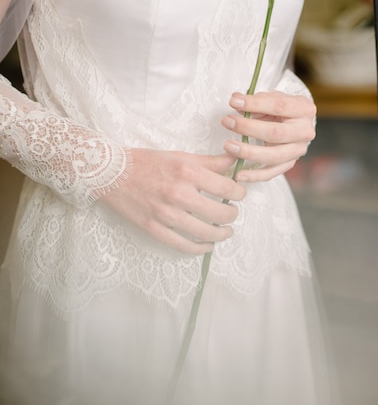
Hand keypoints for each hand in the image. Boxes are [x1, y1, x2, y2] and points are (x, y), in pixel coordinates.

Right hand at [100, 149, 245, 253]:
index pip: (226, 187)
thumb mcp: (180, 156)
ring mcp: (165, 214)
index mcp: (187, 172)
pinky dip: (200, 248)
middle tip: (232, 213)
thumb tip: (235, 161)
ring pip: (205, 232)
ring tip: (226, 231)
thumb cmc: (146, 162)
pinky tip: (207, 245)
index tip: (239, 194)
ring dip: (221, 234)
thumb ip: (210, 161)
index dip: (239, 193)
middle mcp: (178, 193)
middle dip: (232, 214)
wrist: (110, 173)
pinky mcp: (153, 229)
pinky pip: (183, 245)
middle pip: (220, 212)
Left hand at [221, 90, 315, 181]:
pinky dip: (254, 176)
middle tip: (227, 122)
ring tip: (228, 146)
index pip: (279, 106)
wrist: (294, 122)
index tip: (233, 102)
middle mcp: (305, 131)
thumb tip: (236, 101)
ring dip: (248, 152)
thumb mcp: (272, 98)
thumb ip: (256, 101)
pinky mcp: (290, 164)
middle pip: (276, 133)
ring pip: (274, 156)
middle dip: (248, 128)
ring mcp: (298, 150)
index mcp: (304, 109)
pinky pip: (272, 173)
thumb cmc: (281, 108)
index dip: (255, 104)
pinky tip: (238, 175)